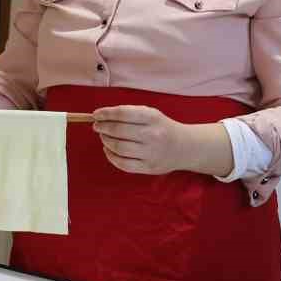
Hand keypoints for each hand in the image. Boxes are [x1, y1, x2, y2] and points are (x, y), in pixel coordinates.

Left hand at [92, 106, 213, 174]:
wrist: (184, 147)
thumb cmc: (161, 127)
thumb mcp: (150, 114)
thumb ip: (128, 113)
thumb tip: (101, 116)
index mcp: (152, 118)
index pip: (123, 113)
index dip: (106, 114)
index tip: (96, 115)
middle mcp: (152, 135)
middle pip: (118, 131)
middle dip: (103, 128)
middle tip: (97, 126)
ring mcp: (151, 153)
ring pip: (119, 148)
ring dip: (106, 141)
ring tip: (104, 137)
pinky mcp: (148, 167)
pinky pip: (123, 164)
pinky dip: (111, 156)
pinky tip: (108, 150)